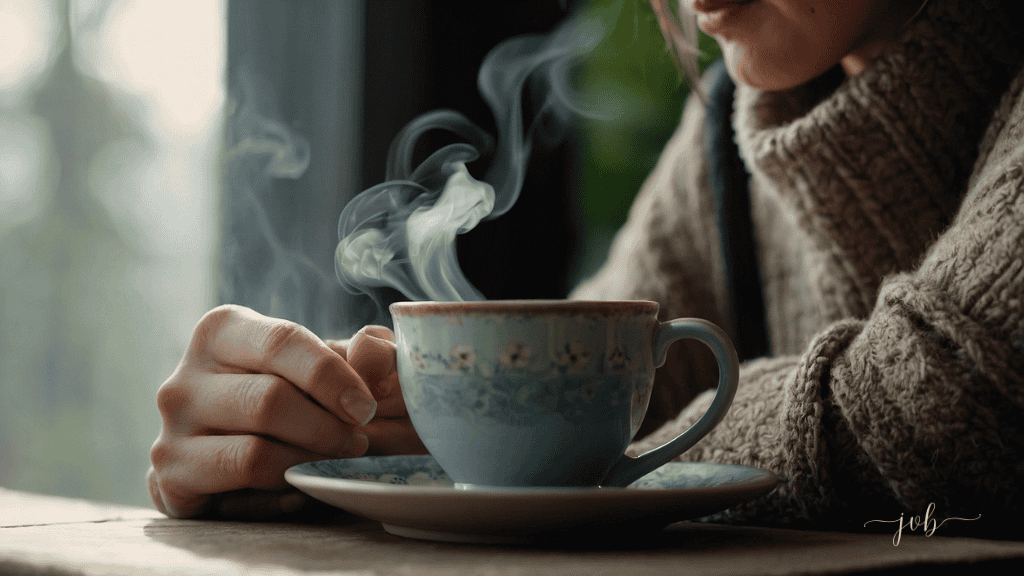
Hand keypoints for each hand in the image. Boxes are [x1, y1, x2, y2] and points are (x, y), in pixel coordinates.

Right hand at [148, 305, 424, 518]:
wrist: (236, 460)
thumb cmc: (292, 398)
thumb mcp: (327, 366)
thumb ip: (358, 353)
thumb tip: (375, 344)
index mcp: (221, 331)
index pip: (282, 342)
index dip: (332, 376)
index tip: (365, 408)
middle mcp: (183, 377)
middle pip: (271, 400)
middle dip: (327, 428)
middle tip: (356, 443)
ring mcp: (170, 430)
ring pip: (255, 451)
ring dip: (309, 462)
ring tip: (334, 463)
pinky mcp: (170, 478)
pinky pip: (239, 488)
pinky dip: (282, 491)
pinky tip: (300, 488)